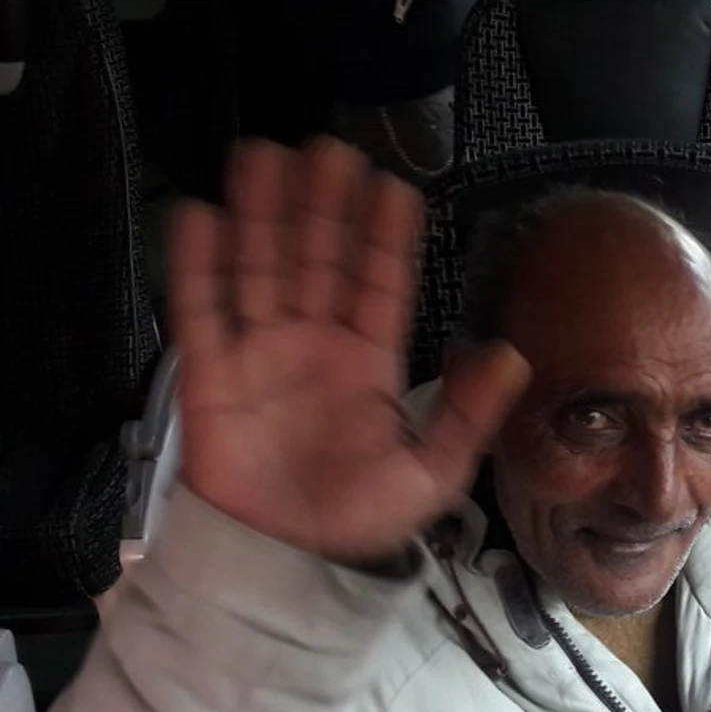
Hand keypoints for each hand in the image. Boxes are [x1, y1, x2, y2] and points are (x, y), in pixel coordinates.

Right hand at [171, 139, 530, 563]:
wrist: (289, 563)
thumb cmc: (361, 521)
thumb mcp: (435, 471)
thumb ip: (470, 412)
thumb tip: (511, 355)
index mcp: (369, 363)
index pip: (379, 284)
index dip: (383, 236)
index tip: (391, 185)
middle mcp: (315, 347)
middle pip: (319, 260)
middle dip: (323, 206)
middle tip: (328, 148)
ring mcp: (261, 356)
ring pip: (262, 269)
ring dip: (263, 215)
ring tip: (265, 156)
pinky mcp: (211, 377)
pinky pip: (202, 312)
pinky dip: (198, 265)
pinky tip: (201, 215)